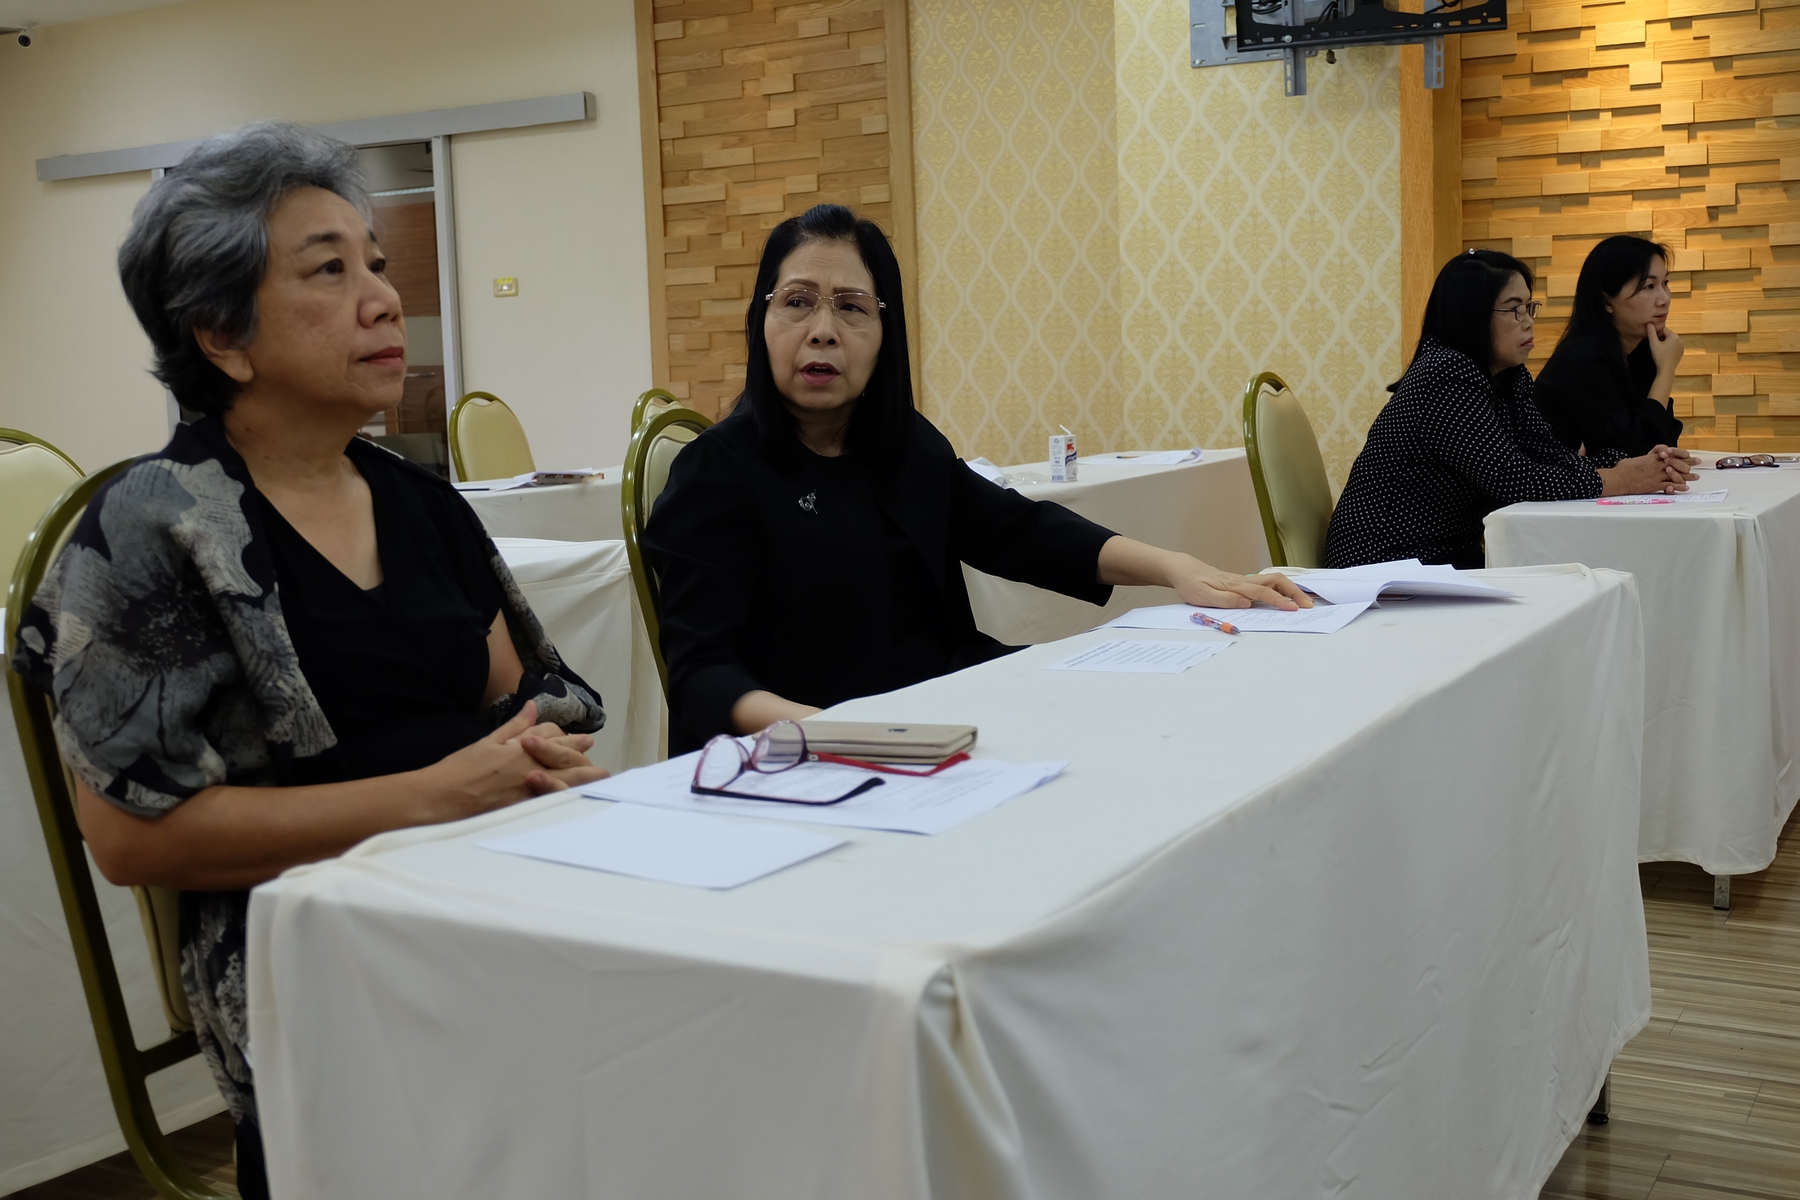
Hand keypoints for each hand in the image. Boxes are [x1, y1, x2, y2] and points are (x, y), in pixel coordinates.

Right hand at [420, 701, 605, 821]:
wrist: (441, 798)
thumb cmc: (459, 769)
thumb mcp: (487, 742)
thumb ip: (514, 726)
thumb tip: (532, 707)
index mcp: (519, 748)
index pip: (549, 736)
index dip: (566, 736)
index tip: (581, 738)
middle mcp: (528, 766)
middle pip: (563, 756)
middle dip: (581, 753)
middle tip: (596, 755)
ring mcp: (528, 789)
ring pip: (565, 778)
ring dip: (583, 775)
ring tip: (600, 774)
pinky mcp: (524, 808)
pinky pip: (553, 800)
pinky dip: (567, 794)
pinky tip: (577, 795)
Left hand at [1168, 559, 1312, 610]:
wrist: (1183, 569)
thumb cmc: (1191, 584)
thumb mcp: (1202, 596)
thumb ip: (1225, 600)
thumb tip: (1247, 603)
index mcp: (1235, 586)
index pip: (1263, 593)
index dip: (1279, 600)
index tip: (1293, 609)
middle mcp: (1243, 581)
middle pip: (1276, 581)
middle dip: (1294, 592)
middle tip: (1307, 605)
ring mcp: (1244, 580)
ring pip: (1273, 581)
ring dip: (1290, 590)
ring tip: (1302, 602)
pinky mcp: (1243, 582)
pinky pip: (1267, 584)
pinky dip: (1281, 589)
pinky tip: (1287, 598)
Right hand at [1598, 446, 1695, 495]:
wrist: (1618, 479)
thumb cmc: (1622, 469)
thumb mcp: (1632, 460)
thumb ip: (1641, 460)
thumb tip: (1640, 461)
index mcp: (1651, 457)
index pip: (1669, 452)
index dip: (1678, 452)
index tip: (1685, 452)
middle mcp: (1656, 465)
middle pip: (1676, 462)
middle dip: (1688, 462)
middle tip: (1697, 461)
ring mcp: (1656, 476)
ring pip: (1676, 475)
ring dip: (1687, 476)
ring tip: (1696, 477)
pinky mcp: (1654, 485)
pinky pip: (1670, 486)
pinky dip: (1678, 487)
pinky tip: (1685, 488)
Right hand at [1646, 322, 1683, 375]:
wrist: (1666, 369)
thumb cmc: (1660, 357)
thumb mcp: (1653, 344)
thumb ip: (1651, 332)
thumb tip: (1649, 323)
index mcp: (1674, 336)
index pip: (1663, 330)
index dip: (1656, 334)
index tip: (1652, 340)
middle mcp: (1680, 340)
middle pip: (1667, 335)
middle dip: (1661, 339)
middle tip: (1655, 346)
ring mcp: (1681, 346)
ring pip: (1671, 341)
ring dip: (1664, 343)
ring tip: (1659, 350)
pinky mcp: (1681, 352)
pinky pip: (1674, 346)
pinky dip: (1669, 348)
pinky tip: (1664, 354)